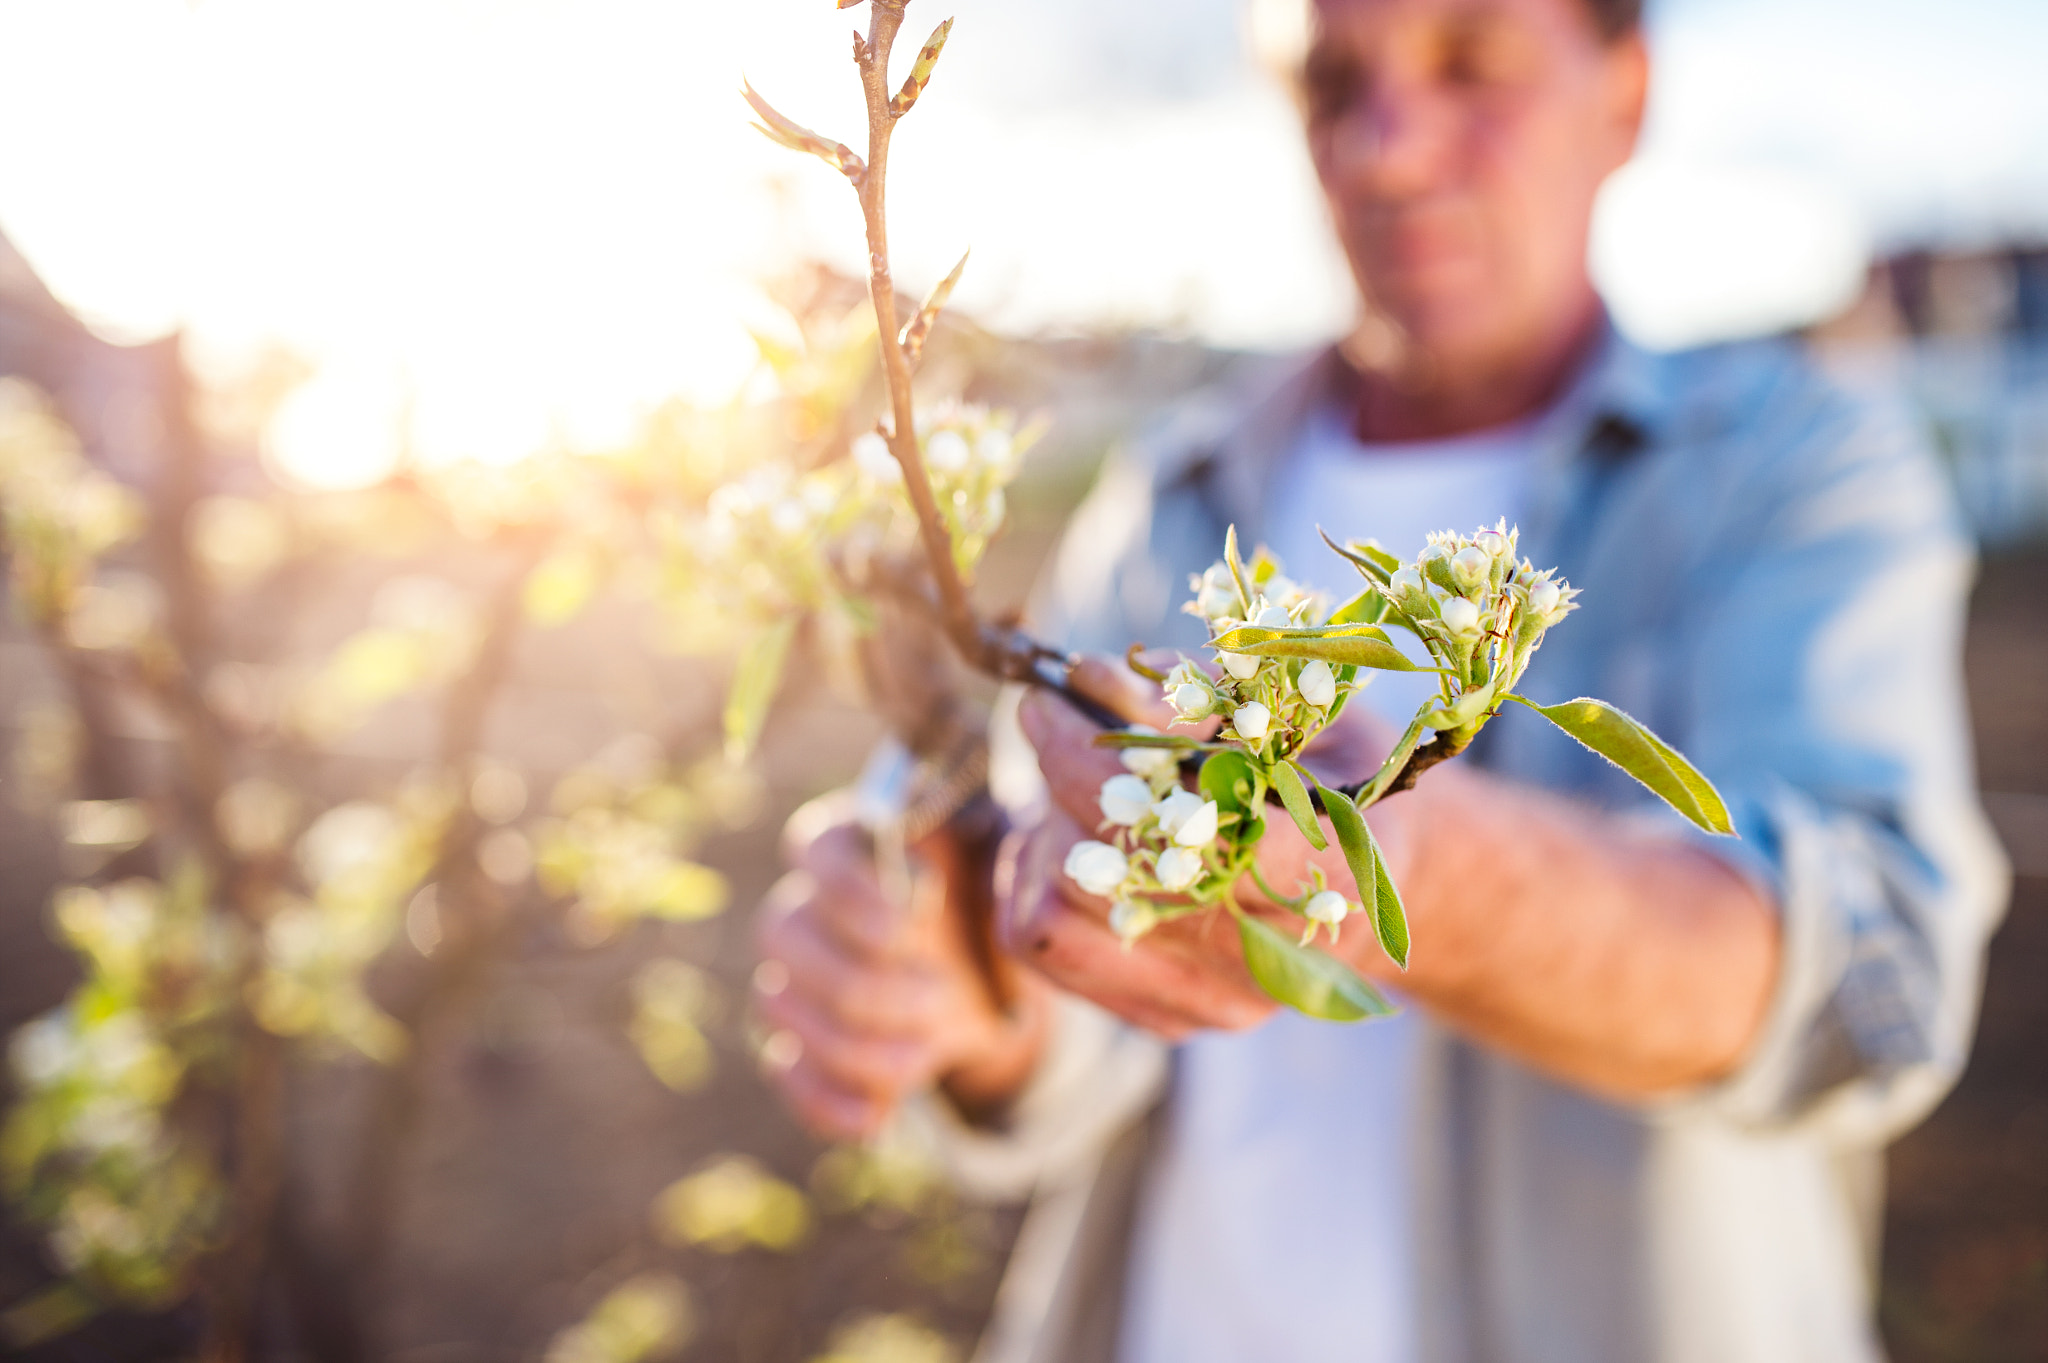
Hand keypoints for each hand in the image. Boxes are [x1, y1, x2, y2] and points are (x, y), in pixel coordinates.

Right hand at [754, 792, 1049, 1141]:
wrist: (992, 977)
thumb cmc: (988, 901)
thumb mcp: (998, 866)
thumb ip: (970, 857)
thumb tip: (927, 878)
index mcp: (845, 844)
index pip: (811, 846)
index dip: (849, 887)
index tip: (914, 918)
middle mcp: (800, 907)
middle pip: (783, 933)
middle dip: (866, 976)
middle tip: (942, 992)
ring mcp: (789, 981)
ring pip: (781, 1009)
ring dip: (860, 1039)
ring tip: (935, 1044)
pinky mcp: (796, 1047)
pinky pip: (788, 1075)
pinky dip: (830, 1102)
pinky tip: (878, 1117)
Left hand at [1001, 653, 1417, 1039]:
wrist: (1386, 879)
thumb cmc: (1344, 776)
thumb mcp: (1309, 711)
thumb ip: (1213, 696)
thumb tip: (1099, 678)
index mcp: (1330, 874)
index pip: (1192, 832)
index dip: (1108, 761)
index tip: (1057, 699)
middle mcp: (1273, 957)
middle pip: (1115, 873)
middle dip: (1060, 777)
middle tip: (1046, 715)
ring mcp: (1218, 999)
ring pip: (1061, 921)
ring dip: (1043, 835)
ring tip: (1063, 785)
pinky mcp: (1171, 1018)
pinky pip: (1048, 950)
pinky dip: (1032, 884)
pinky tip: (1065, 838)